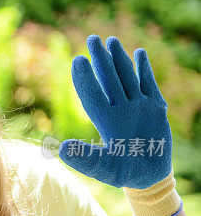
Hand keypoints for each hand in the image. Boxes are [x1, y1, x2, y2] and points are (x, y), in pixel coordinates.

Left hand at [58, 35, 171, 188]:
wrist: (149, 177)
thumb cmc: (124, 174)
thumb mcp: (104, 168)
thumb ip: (85, 159)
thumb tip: (61, 149)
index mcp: (106, 121)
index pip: (93, 95)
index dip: (85, 79)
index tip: (78, 60)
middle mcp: (120, 110)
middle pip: (109, 79)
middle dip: (101, 59)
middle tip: (92, 39)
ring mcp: (137, 107)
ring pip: (127, 78)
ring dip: (119, 60)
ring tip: (112, 41)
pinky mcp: (154, 109)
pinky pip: (148, 84)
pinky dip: (144, 70)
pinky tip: (139, 53)